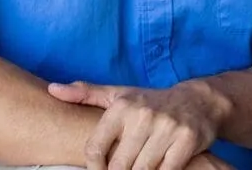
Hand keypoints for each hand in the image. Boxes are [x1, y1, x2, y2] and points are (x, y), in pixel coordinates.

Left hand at [49, 78, 229, 169]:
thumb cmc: (151, 103)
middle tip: (122, 169)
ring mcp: (166, 129)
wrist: (199, 101)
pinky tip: (156, 169)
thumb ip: (85, 94)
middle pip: (118, 166)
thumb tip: (52, 89)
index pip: (95, 149)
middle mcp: (143, 116)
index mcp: (122, 107)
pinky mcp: (186, 141)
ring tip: (137, 167)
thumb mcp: (119, 95)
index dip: (94, 168)